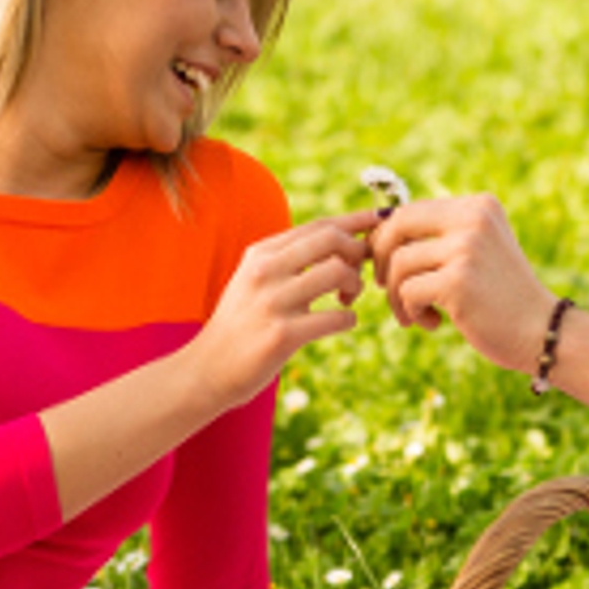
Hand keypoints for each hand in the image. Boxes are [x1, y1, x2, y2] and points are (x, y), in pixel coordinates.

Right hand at [186, 210, 377, 406]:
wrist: (207, 369)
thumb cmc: (241, 324)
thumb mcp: (255, 280)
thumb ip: (288, 259)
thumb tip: (339, 240)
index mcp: (261, 253)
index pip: (318, 225)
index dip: (356, 220)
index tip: (381, 219)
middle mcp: (265, 271)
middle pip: (331, 238)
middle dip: (356, 251)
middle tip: (359, 273)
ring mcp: (273, 302)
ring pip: (337, 272)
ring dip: (355, 285)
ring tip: (348, 299)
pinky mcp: (283, 335)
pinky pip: (336, 317)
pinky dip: (349, 319)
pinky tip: (342, 322)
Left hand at [372, 193, 560, 373]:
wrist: (542, 332)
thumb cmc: (502, 297)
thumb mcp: (478, 250)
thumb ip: (443, 234)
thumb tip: (379, 230)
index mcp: (478, 206)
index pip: (410, 210)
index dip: (386, 239)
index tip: (386, 266)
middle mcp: (473, 218)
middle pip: (397, 226)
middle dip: (379, 258)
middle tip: (382, 286)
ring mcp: (467, 248)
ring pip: (398, 263)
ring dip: (395, 295)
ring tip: (414, 315)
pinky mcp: (458, 281)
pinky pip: (408, 292)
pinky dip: (410, 312)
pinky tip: (432, 324)